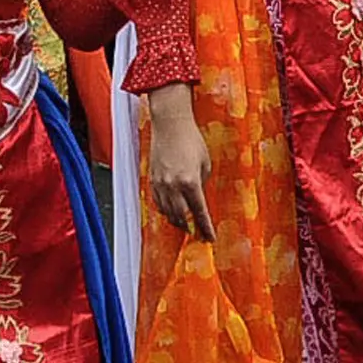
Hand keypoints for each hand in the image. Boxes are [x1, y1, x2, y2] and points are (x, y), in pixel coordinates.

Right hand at [144, 83, 214, 239]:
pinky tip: (170, 210)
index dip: (205, 227)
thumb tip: (198, 196)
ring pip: (167, 212)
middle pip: (181, 217)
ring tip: (184, 224)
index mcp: (190, 182)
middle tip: (196, 233)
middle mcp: (173, 186)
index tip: (210, 237)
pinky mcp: (152, 179)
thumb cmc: (191, 139)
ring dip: (176, 220)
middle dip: (189, 227)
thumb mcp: (205, 162)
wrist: (170, 124)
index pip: (199, 212)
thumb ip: (202, 182)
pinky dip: (165, 209)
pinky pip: (157, 202)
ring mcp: (160, 183)